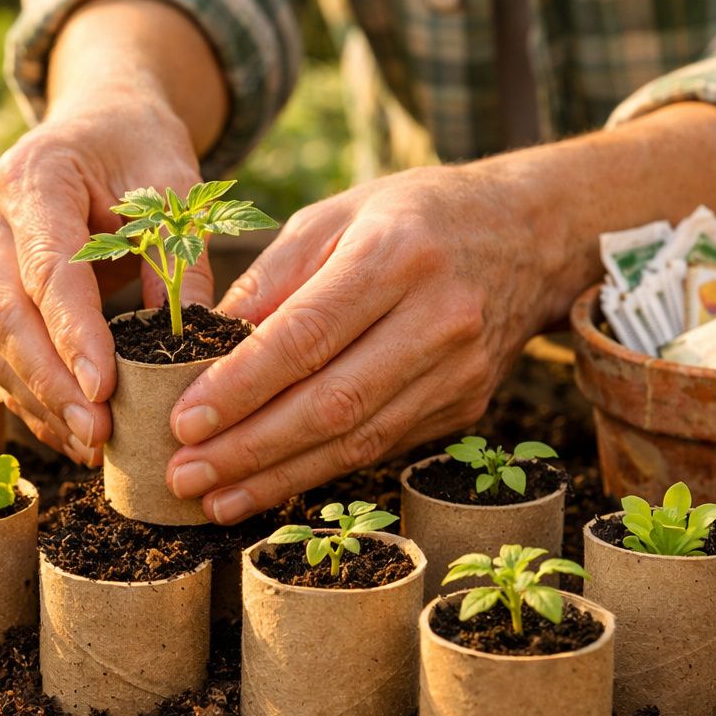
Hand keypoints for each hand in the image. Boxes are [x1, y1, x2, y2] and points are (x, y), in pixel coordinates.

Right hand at [0, 90, 212, 464]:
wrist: (97, 126)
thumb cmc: (139, 150)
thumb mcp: (174, 186)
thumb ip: (179, 254)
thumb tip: (191, 341)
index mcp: (33, 178)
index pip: (47, 268)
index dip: (71, 334)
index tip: (103, 389)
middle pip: (4, 314)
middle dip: (50, 382)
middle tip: (96, 434)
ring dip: (40, 401)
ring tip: (91, 446)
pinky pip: (0, 356)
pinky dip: (34, 399)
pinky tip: (73, 434)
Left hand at [165, 164, 572, 522]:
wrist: (531, 233)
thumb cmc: (412, 218)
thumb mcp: (335, 216)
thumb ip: (269, 279)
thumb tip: (203, 348)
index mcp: (395, 255)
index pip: (306, 336)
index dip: (241, 387)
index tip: (184, 421)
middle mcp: (438, 318)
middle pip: (332, 403)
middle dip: (249, 449)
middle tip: (184, 475)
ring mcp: (461, 371)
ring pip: (358, 441)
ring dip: (279, 478)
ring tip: (214, 498)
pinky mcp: (468, 407)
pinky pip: (382, 447)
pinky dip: (321, 471)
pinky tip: (270, 485)